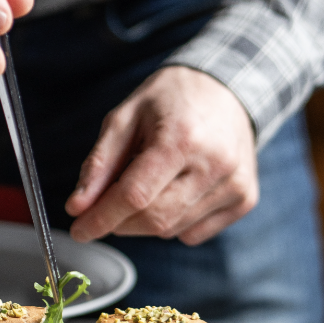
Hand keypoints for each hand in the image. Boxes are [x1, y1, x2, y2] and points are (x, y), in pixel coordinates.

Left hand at [65, 66, 257, 246]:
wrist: (226, 89)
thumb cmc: (171, 100)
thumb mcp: (126, 116)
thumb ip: (100, 163)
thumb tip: (78, 207)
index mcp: (181, 138)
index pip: (134, 195)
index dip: (101, 218)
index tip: (80, 230)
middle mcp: (215, 164)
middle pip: (153, 219)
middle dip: (120, 222)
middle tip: (104, 206)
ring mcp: (235, 184)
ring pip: (172, 230)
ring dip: (145, 219)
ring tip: (148, 181)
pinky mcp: (245, 199)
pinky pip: (194, 232)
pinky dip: (173, 221)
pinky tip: (175, 189)